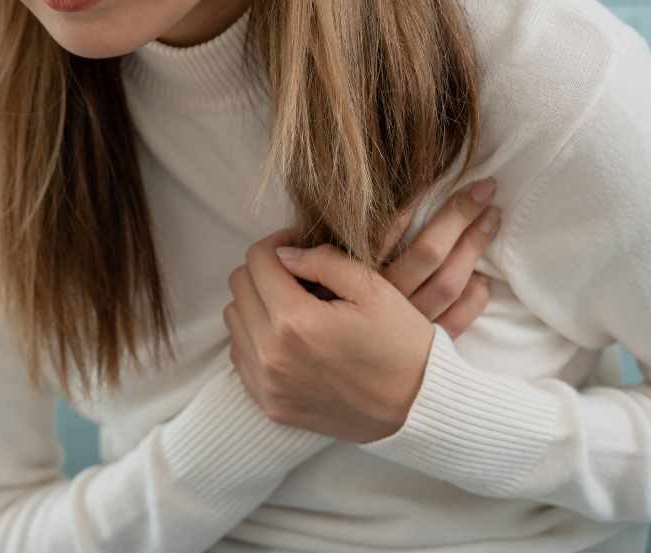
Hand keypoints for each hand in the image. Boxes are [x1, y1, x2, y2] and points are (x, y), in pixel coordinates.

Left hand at [223, 178, 501, 442]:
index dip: (278, 244)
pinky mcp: (268, 404)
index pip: (257, 261)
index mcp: (295, 321)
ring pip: (234, 319)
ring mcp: (266, 383)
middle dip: (265, 271)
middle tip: (298, 274)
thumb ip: (323, 260)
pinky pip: (240, 355)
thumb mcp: (373, 290)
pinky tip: (289, 337)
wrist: (418, 409)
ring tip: (293, 305)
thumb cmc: (402, 344)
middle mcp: (270, 355)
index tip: (298, 245)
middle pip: (240, 286)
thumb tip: (283, 254)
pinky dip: (256, 337)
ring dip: (257, 303)